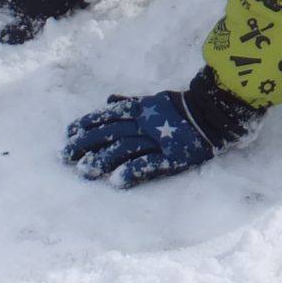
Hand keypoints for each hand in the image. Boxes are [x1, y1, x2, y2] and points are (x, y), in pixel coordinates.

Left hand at [62, 69, 262, 188]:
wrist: (216, 114)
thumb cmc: (184, 109)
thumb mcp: (155, 101)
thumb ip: (131, 102)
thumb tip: (109, 100)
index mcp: (141, 110)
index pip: (108, 116)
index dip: (87, 124)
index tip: (68, 134)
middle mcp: (145, 124)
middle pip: (110, 133)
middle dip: (86, 144)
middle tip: (65, 156)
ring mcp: (158, 140)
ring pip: (125, 148)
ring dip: (103, 159)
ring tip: (84, 171)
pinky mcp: (172, 156)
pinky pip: (150, 164)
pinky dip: (133, 171)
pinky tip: (117, 181)